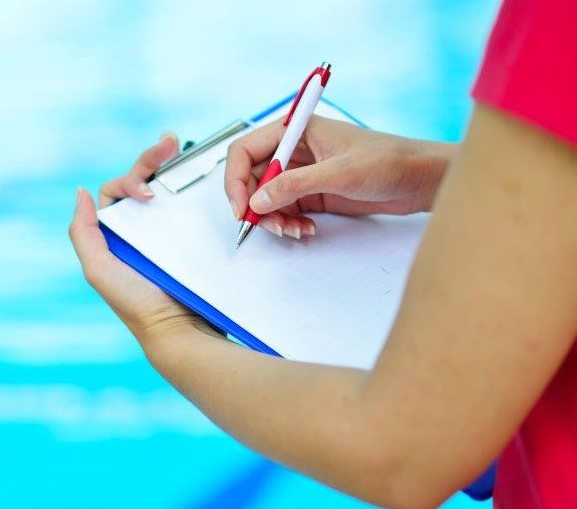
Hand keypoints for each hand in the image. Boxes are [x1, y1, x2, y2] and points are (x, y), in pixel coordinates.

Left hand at [70, 135, 219, 347]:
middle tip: (170, 142)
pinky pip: (191, 209)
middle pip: (143, 183)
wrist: (179, 330)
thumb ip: (83, 232)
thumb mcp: (98, 269)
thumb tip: (80, 192)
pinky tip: (201, 175)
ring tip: (181, 147)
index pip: (118, 191)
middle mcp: (140, 232)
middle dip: (153, 158)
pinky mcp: (193, 242)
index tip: (148, 193)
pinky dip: (193, 188)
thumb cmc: (136, 303)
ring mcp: (168, 235)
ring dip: (173, 165)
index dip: (132, 179)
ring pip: (167, 190)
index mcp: (116, 235)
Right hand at [225, 116, 455, 237]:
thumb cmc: (389, 161)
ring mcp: (301, 172)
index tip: (242, 208)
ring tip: (294, 230)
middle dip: (254, 205)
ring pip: (265, 198)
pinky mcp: (312, 193)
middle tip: (268, 226)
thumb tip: (257, 202)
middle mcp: (293, 149)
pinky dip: (288, 223)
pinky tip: (306, 229)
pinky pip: (284, 210)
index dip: (235, 180)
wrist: (420, 179)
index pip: (245, 151)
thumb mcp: (339, 173)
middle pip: (250, 178)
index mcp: (295, 129)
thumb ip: (294, 186)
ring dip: (272, 219)